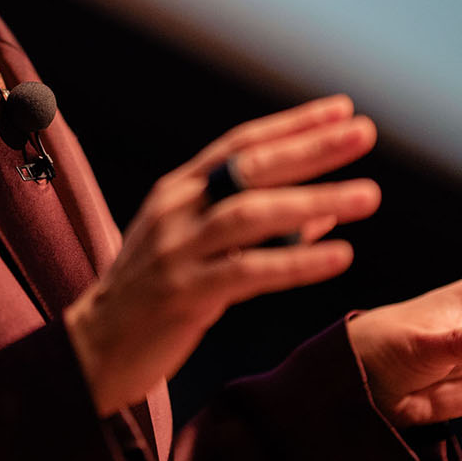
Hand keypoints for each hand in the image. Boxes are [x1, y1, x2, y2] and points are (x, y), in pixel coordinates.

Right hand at [66, 94, 380, 416]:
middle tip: (363, 133)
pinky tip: (339, 255)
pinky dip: (297, 262)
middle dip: (310, 147)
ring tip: (368, 196)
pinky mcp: (183, 292)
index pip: (241, 143)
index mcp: (178, 190)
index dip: (293, 124)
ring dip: (315, 200)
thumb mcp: (201, 250)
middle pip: (250, 166)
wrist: (93, 350)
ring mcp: (177, 249)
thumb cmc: (154, 297)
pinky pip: (249, 271)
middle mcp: (176, 209)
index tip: (342, 110)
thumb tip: (325, 210)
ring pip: (252, 213)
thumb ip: (259, 229)